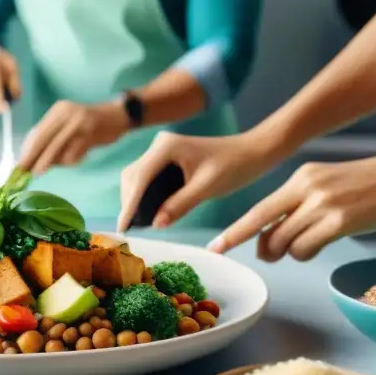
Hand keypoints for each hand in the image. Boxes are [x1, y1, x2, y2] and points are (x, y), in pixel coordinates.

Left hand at [19, 100, 128, 174]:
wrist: (118, 115)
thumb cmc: (90, 124)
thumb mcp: (68, 125)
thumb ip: (53, 137)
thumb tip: (32, 157)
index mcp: (58, 110)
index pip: (37, 132)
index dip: (27, 150)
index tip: (18, 164)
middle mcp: (66, 113)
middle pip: (42, 139)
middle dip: (31, 158)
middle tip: (23, 172)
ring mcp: (78, 122)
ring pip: (56, 147)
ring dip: (47, 162)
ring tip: (39, 171)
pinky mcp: (90, 133)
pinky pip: (73, 152)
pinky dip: (69, 161)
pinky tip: (71, 162)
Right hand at [117, 131, 273, 230]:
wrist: (253, 152)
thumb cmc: (233, 166)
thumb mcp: (206, 188)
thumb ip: (179, 205)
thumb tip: (155, 224)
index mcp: (166, 147)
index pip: (140, 178)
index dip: (129, 204)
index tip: (123, 228)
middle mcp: (160, 145)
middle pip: (133, 176)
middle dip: (129, 202)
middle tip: (129, 229)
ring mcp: (162, 150)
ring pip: (138, 176)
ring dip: (135, 198)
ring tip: (136, 223)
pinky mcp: (168, 157)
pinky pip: (149, 177)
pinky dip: (144, 194)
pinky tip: (147, 211)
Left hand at [210, 152, 375, 261]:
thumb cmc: (364, 184)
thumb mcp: (324, 184)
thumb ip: (297, 207)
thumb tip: (272, 240)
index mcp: (300, 178)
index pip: (258, 210)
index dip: (235, 231)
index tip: (216, 247)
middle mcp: (306, 189)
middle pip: (265, 227)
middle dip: (259, 247)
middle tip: (265, 256)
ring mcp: (322, 206)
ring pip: (285, 243)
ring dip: (290, 252)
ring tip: (309, 244)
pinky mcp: (339, 222)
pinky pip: (307, 249)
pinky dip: (307, 253)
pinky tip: (320, 244)